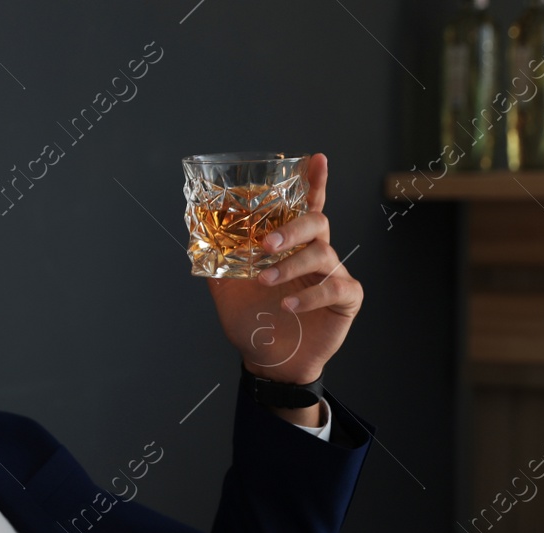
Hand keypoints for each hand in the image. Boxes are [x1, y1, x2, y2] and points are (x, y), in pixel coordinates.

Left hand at [204, 152, 362, 383]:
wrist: (268, 362)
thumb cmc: (254, 323)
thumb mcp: (227, 291)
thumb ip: (218, 262)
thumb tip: (197, 236)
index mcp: (292, 246)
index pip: (306, 206)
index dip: (313, 182)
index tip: (316, 159)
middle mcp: (316, 254)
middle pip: (316, 222)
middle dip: (292, 229)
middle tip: (267, 246)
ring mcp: (334, 275)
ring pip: (323, 253)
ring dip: (291, 266)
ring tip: (266, 283)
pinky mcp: (345, 299)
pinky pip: (336, 287)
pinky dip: (311, 295)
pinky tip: (289, 307)